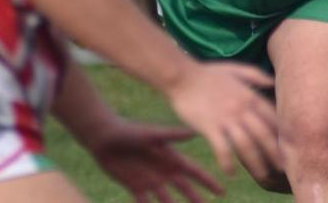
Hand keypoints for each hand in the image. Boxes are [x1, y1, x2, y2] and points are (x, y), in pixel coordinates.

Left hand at [88, 117, 222, 202]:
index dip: (208, 182)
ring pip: (167, 199)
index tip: (222, 192)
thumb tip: (195, 132)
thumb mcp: (152, 134)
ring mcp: (151, 180)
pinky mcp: (135, 187)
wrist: (106, 138)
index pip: (195, 173)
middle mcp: (165, 171)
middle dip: (196, 199)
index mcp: (172, 158)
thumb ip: (173, 135)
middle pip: (185, 188)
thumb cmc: (130, 131)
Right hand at [165, 62, 280, 178]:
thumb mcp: (236, 69)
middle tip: (283, 167)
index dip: (283, 133)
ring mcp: (226, 118)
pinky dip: (227, 161)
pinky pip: (222, 148)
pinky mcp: (209, 126)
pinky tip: (231, 173)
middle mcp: (242, 109)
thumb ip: (256, 76)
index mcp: (250, 96)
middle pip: (264, 134)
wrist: (182, 76)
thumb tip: (272, 82)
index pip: (273, 118)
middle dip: (275, 152)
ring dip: (256, 162)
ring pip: (246, 144)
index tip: (290, 146)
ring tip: (263, 175)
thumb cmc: (208, 73)